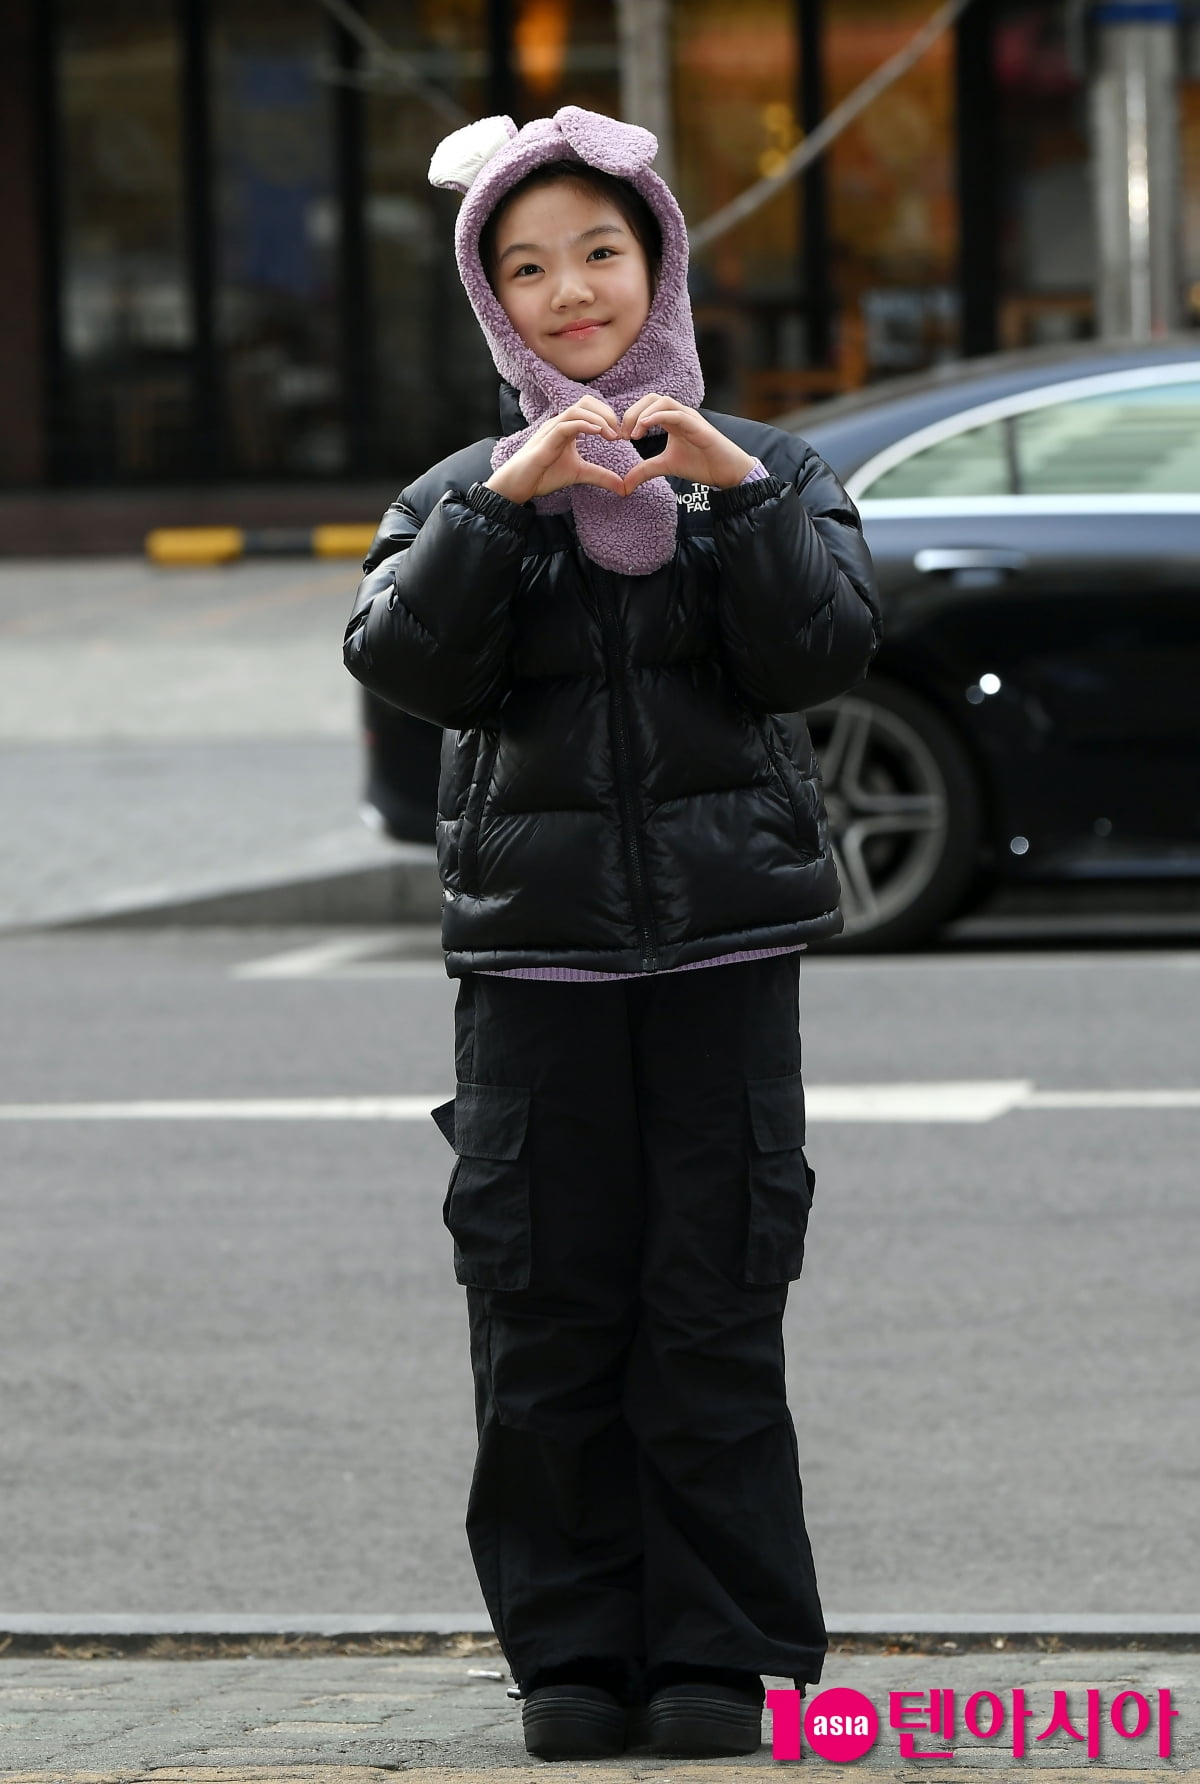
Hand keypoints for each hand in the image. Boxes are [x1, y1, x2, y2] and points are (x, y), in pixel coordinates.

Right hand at [485, 396, 626, 505]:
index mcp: (568, 427)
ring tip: (612, 435)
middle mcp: (560, 423)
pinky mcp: (546, 441)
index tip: (621, 435)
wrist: (518, 485)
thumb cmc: (544, 475)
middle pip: (586, 402)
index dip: (608, 416)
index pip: (590, 407)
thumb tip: (624, 487)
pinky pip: (565, 425)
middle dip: (607, 413)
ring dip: (598, 419)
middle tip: (619, 434)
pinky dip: (584, 425)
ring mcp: (551, 430)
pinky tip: (598, 433)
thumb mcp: (580, 475)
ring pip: (577, 410)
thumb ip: (601, 477)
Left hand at [619, 395, 755, 494]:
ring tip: (633, 434)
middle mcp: (680, 413)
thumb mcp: (666, 467)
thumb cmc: (701, 464)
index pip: (646, 406)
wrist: (726, 472)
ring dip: (642, 414)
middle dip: (632, 412)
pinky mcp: (698, 426)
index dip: (630, 417)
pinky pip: (676, 413)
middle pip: (651, 398)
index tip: (620, 437)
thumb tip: (624, 485)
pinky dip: (657, 417)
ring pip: (662, 401)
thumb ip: (644, 471)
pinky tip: (644, 429)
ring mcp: (690, 417)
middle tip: (623, 434)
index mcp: (672, 419)